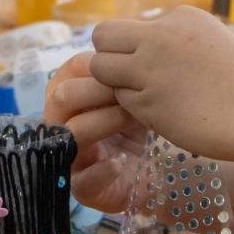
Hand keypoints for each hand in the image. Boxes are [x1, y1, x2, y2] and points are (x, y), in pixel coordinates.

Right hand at [44, 52, 147, 211]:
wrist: (171, 169)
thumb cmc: (151, 123)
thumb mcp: (141, 92)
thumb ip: (129, 70)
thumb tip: (128, 44)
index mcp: (76, 94)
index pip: (72, 69)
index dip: (98, 65)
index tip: (129, 68)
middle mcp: (67, 122)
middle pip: (63, 97)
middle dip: (99, 90)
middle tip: (135, 92)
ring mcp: (74, 156)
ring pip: (71, 133)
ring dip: (105, 121)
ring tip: (136, 119)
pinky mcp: (86, 189)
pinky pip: (82, 181)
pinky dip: (101, 170)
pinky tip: (121, 161)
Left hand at [90, 7, 233, 162]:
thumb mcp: (211, 41)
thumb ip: (177, 42)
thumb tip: (145, 53)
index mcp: (178, 17)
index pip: (129, 26)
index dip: (131, 48)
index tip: (149, 67)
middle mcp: (159, 36)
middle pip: (103, 37)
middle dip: (109, 59)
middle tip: (133, 82)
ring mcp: (151, 67)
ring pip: (103, 70)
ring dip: (118, 86)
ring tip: (152, 100)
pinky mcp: (150, 102)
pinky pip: (121, 101)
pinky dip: (135, 110)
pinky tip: (166, 116)